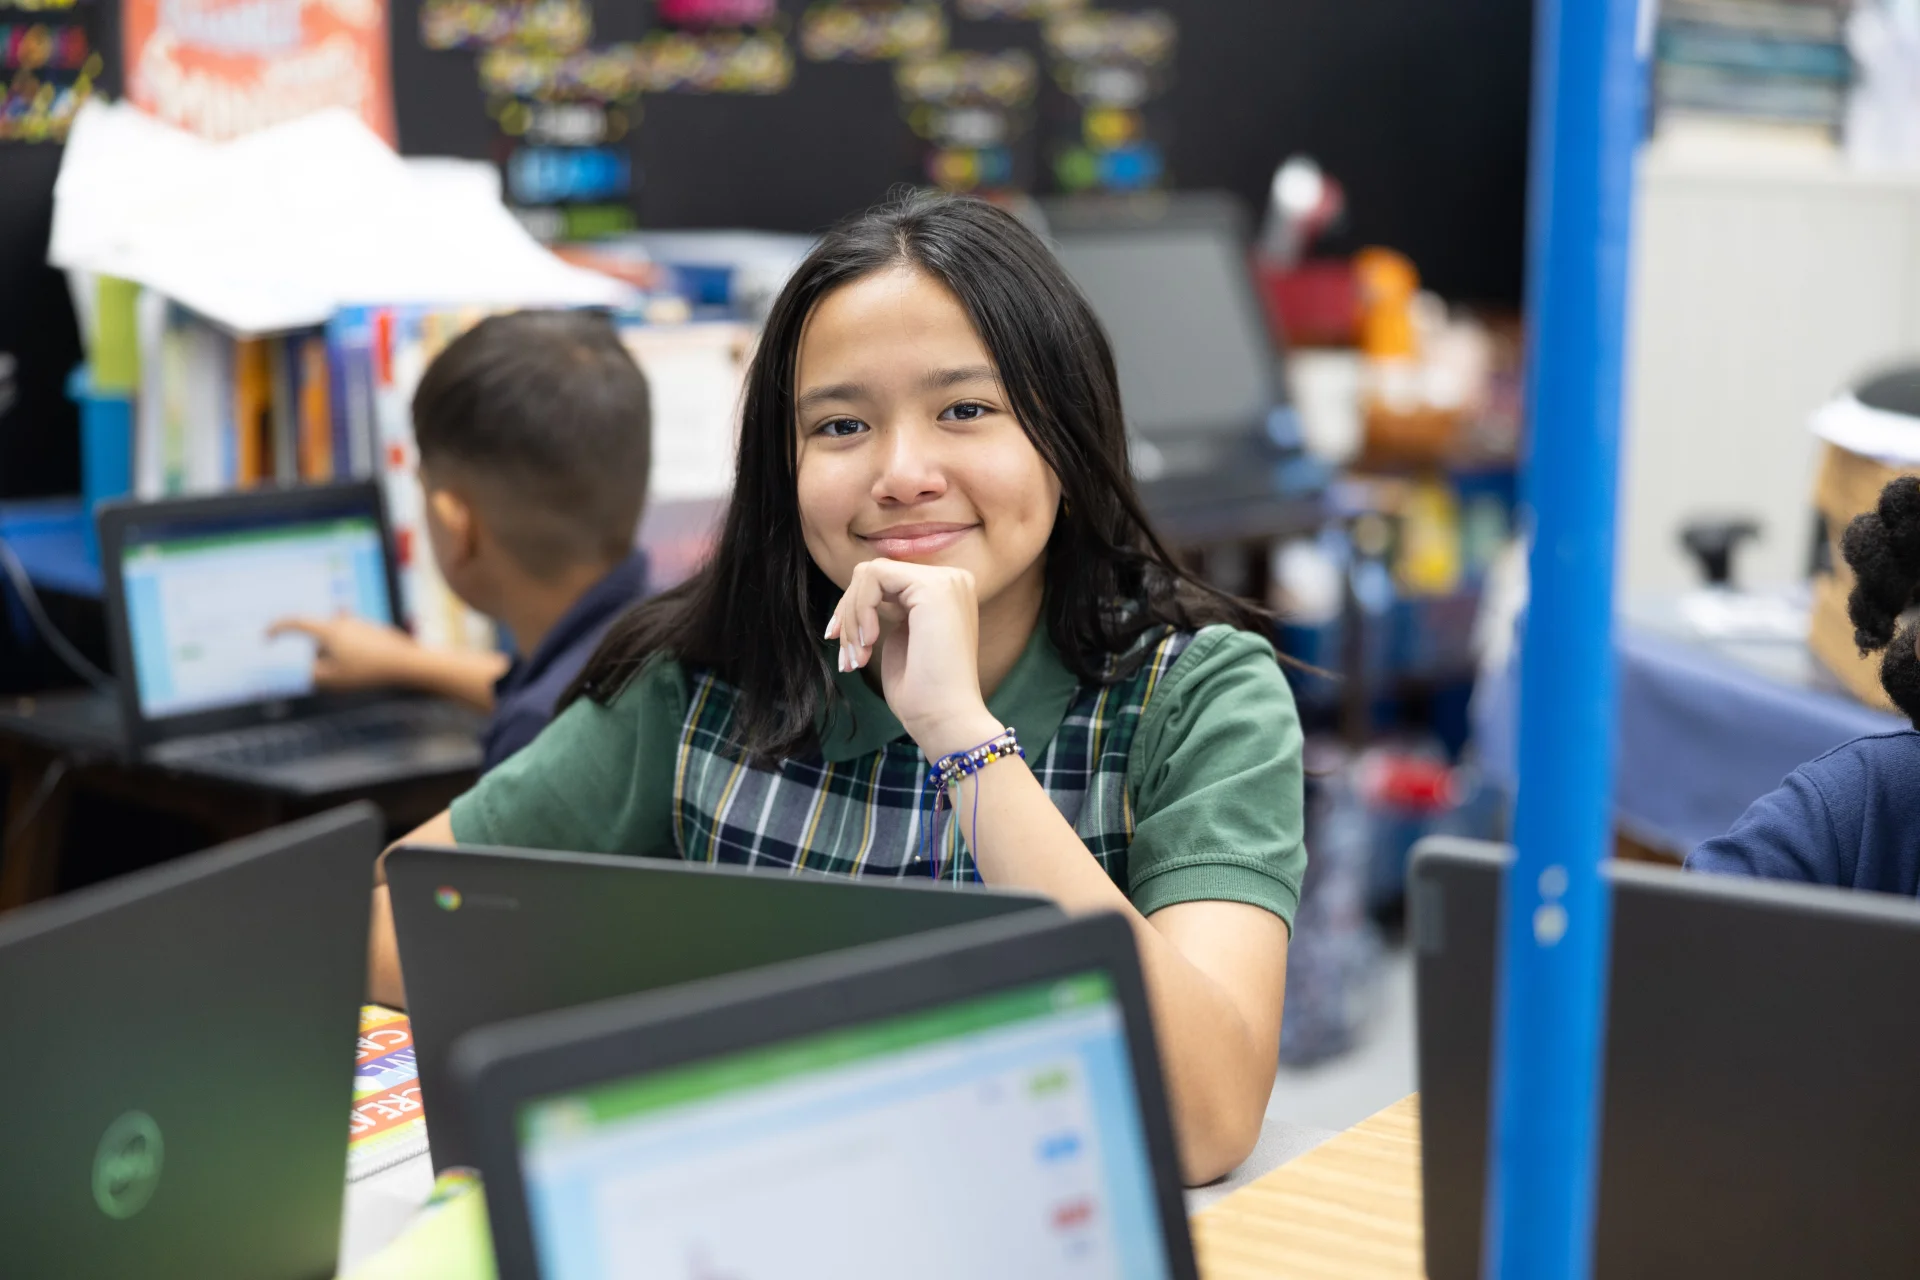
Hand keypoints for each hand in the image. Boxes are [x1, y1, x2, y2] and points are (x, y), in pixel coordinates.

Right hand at [267, 615, 422, 690]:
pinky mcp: (373, 629)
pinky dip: (350, 652)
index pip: (295, 622)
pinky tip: (364, 667)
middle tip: (327, 672)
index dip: (277, 628)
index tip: (266, 636)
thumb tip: (300, 669)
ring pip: (335, 638)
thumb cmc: (370, 671)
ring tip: (351, 672)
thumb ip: (311, 674)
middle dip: (315, 653)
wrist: (409, 663)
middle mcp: (343, 620)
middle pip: (317, 634)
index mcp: (329, 629)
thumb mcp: (334, 679)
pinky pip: (352, 640)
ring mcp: (359, 623)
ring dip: (334, 653)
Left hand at [824, 559, 1000, 758]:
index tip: (842, 645)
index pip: (886, 580)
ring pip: (870, 574)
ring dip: (852, 616)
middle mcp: (952, 580)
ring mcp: (946, 581)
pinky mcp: (933, 587)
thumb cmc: (922, 693)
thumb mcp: (899, 638)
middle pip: (874, 573)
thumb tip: (854, 593)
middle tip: (847, 655)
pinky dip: (860, 609)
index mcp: (946, 592)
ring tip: (857, 656)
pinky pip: (875, 577)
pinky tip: (870, 642)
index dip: (855, 608)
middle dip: (849, 613)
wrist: (944, 719)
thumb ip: (887, 609)